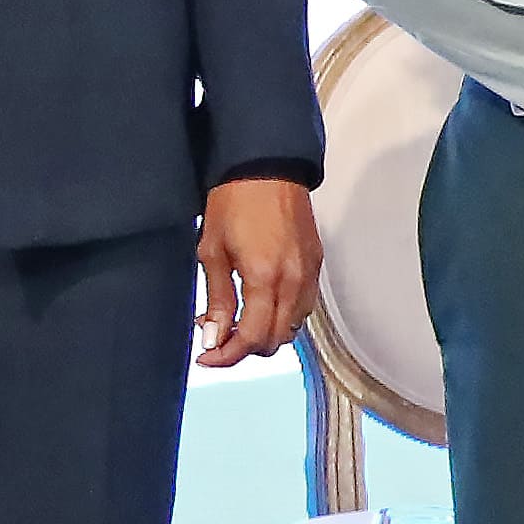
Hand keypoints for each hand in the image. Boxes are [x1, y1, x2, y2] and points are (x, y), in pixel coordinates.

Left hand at [195, 174, 321, 368]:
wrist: (267, 166)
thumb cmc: (234, 201)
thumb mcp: (212, 251)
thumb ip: (217, 299)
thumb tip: (213, 336)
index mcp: (264, 278)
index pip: (252, 337)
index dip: (227, 355)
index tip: (207, 357)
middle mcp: (293, 281)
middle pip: (275, 340)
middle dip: (245, 348)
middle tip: (216, 339)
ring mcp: (309, 274)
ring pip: (291, 327)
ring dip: (264, 333)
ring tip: (235, 321)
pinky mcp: (316, 265)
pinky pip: (303, 306)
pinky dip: (281, 316)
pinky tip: (259, 304)